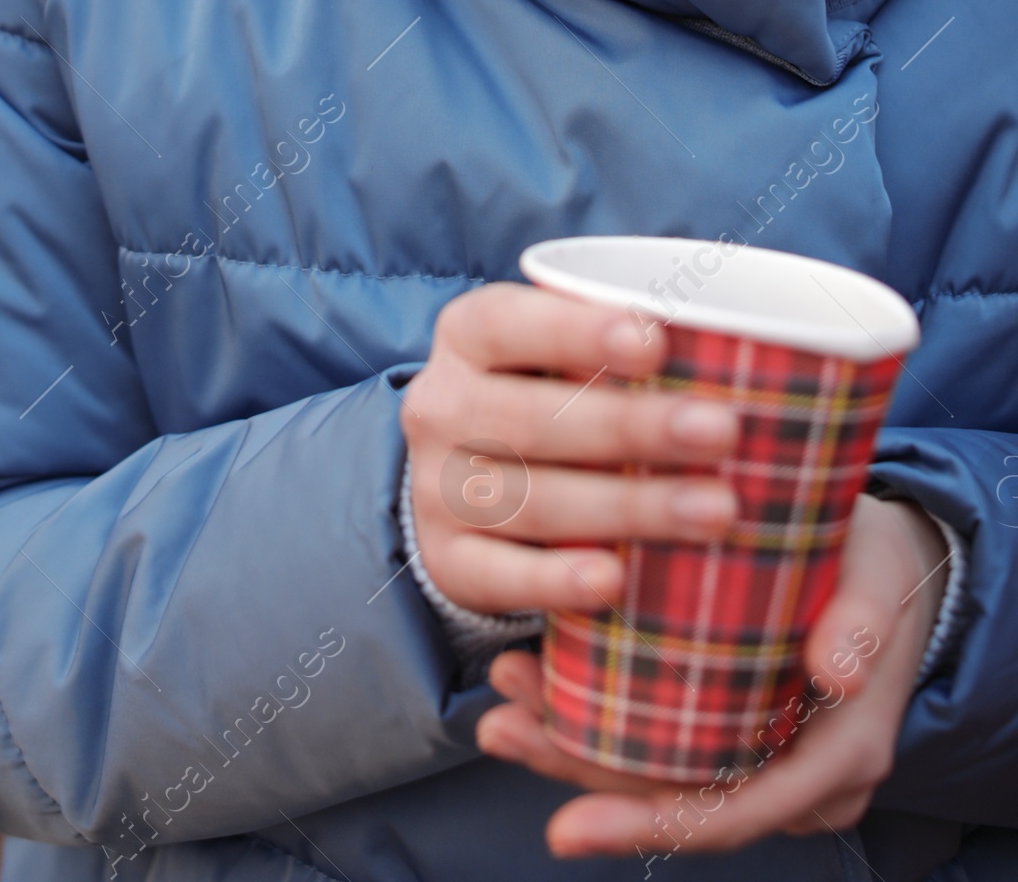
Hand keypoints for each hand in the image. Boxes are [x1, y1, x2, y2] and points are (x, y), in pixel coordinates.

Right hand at [401, 281, 741, 617]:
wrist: (462, 481)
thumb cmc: (546, 397)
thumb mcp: (556, 353)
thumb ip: (617, 346)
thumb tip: (730, 339)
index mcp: (466, 335)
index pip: (510, 323)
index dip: (578, 331)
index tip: (656, 343)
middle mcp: (440, 407)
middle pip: (533, 420)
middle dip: (634, 427)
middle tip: (723, 431)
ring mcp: (435, 490)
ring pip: (532, 501)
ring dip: (629, 507)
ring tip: (716, 509)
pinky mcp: (448, 562)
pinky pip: (500, 577)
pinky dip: (557, 580)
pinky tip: (616, 579)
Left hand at [475, 492, 949, 858]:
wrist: (888, 561)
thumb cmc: (879, 567)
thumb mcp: (879, 579)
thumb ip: (861, 624)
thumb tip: (839, 672)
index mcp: (834, 759)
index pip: (729, 812)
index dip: (647, 823)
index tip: (564, 826)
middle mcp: (790, 778)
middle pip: (672, 798)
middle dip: (579, 773)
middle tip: (501, 723)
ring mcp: (756, 755)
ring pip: (654, 770)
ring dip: (569, 742)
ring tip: (499, 698)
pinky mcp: (726, 721)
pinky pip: (656, 735)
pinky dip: (592, 713)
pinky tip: (532, 676)